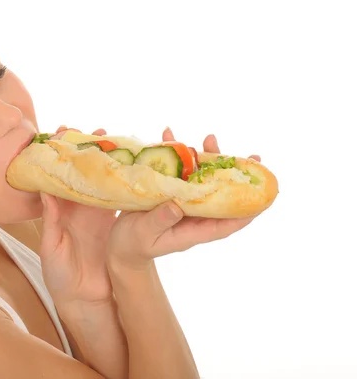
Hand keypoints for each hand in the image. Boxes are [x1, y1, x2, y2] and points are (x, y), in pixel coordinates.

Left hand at [38, 126, 117, 306]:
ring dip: (110, 161)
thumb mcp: (51, 246)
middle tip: (98, 130)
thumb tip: (45, 191)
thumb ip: (50, 220)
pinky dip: (125, 185)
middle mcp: (80, 206)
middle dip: (90, 149)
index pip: (59, 175)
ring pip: (104, 181)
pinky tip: (133, 169)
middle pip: (85, 172)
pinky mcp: (115, 224)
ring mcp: (99, 213)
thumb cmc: (59, 274)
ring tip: (115, 140)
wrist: (82, 297)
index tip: (61, 131)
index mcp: (60, 209)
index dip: (60, 154)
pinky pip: (120, 200)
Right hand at [108, 127, 261, 268]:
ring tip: (209, 137)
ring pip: (199, 177)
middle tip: (251, 155)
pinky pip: (174, 170)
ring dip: (205, 157)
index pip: (228, 222)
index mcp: (193, 230)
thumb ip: (160, 221)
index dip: (248, 210)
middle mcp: (192, 213)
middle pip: (219, 193)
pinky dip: (173, 153)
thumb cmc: (132, 246)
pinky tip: (167, 135)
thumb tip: (177, 205)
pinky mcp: (165, 190)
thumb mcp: (145, 236)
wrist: (119, 247)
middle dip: (233, 173)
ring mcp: (179, 200)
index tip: (264, 193)